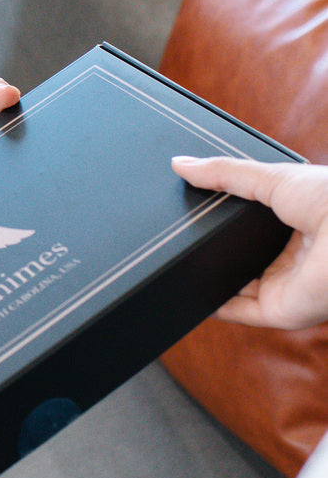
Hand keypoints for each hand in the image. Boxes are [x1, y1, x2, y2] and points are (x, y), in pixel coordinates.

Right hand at [173, 155, 327, 329]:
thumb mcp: (272, 177)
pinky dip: (214, 305)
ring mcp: (286, 285)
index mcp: (297, 223)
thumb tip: (181, 164)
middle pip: (245, 258)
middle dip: (217, 251)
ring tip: (180, 262)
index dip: (227, 219)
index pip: (254, 226)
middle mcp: (293, 257)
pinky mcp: (279, 310)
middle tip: (183, 236)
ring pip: (240, 288)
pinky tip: (192, 290)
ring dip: (214, 280)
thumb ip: (225, 173)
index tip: (195, 208)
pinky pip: (239, 312)